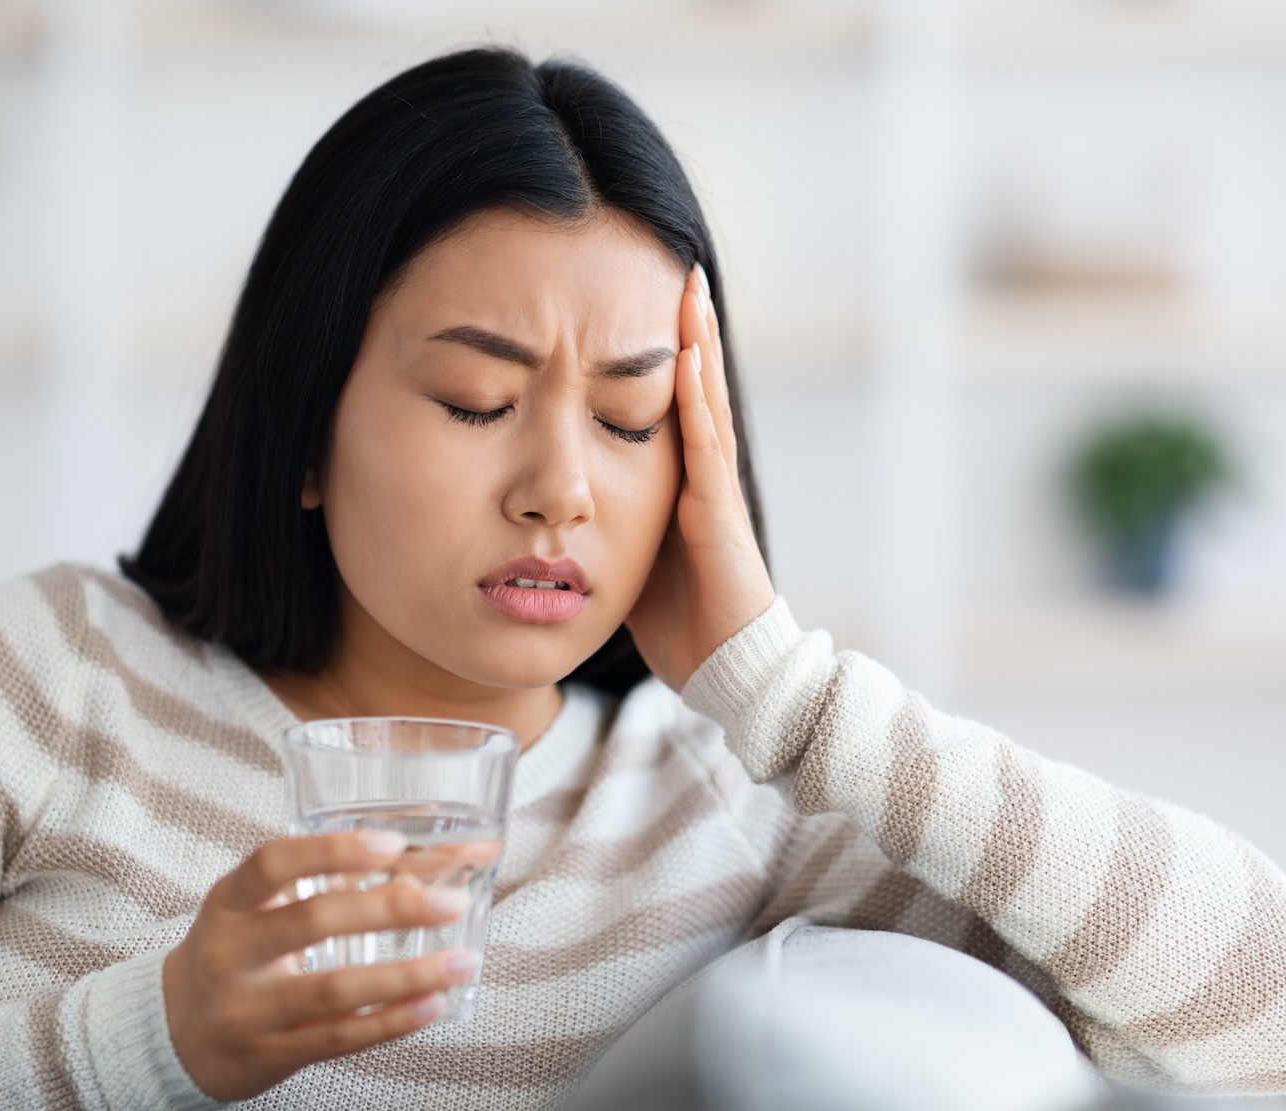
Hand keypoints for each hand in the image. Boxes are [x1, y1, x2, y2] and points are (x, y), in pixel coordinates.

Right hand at [162, 831, 489, 1101]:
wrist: (178, 1033)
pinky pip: (337, 1039)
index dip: (333, 850)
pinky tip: (432, 1005)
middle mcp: (231, 951)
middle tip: (450, 904)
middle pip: (311, 921)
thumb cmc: (240, 951)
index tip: (391, 844)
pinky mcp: (269, 1054)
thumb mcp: (265, 907)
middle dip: (389, 909)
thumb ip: (346, 877)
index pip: (273, 863)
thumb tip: (463, 851)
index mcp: (231, 899)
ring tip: (463, 962)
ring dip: (406, 976)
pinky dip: (390, 1022)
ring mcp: (247, 1008)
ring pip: (333, 990)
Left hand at [625, 265, 775, 691]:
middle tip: (678, 266)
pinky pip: (705, 446)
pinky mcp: (717, 514)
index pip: (671, 403)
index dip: (662, 352)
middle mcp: (702, 476)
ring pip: (705, 401)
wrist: (725, 669)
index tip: (646, 298)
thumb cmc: (679, 620)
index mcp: (679, 483)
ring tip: (690, 288)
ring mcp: (715, 490)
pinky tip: (687, 358)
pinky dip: (697, 399)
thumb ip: (606, 520)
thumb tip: (561, 501)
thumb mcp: (627, 555)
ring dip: (698, 343)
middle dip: (688, 328)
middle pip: (694, 386)